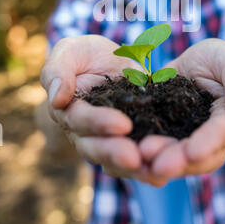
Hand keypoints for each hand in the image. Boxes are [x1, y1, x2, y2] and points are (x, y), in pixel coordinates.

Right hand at [40, 36, 143, 177]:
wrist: (108, 61)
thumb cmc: (83, 55)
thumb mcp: (69, 53)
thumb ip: (58, 71)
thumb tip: (57, 99)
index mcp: (69, 111)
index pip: (80, 121)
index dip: (99, 124)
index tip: (122, 124)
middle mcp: (86, 132)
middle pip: (96, 149)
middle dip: (116, 153)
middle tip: (136, 158)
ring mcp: (110, 139)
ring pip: (117, 161)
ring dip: (134, 168)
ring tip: (155, 170)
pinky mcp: (133, 137)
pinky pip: (138, 156)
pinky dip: (151, 165)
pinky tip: (167, 169)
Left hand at [135, 39, 224, 182]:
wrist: (198, 66)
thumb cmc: (220, 61)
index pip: (221, 135)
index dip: (207, 144)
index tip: (192, 153)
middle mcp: (207, 139)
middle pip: (195, 157)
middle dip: (175, 161)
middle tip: (154, 163)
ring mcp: (183, 140)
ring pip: (171, 158)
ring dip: (153, 162)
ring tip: (135, 157)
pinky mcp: (160, 134)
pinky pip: (149, 147)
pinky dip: (135, 152)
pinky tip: (118, 150)